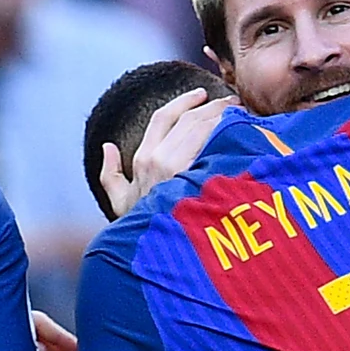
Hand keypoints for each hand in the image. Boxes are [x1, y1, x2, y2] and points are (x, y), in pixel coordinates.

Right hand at [98, 89, 235, 218]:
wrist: (160, 256)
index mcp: (142, 158)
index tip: (201, 95)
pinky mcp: (201, 179)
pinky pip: (218, 144)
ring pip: (206, 128)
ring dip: (225, 115)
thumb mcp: (119, 203)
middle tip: (231, 101)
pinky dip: (230, 132)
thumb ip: (110, 175)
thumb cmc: (142, 231)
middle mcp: (160, 158)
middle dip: (212, 105)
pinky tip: (242, 130)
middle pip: (189, 119)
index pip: (164, 117)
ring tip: (240, 111)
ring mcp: (181, 168)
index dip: (183, 102)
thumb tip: (107, 147)